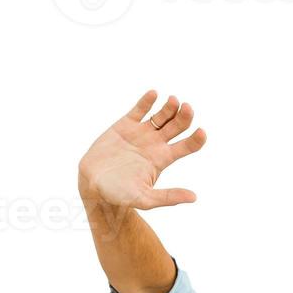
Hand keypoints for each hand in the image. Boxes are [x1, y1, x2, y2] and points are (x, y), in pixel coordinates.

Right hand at [78, 91, 206, 210]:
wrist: (92, 184)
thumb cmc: (118, 194)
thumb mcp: (144, 199)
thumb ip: (168, 197)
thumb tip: (194, 197)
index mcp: (163, 158)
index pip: (188, 145)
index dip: (197, 138)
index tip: (201, 132)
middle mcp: (155, 143)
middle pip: (178, 125)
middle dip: (185, 116)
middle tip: (187, 108)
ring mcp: (141, 132)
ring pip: (162, 114)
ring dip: (170, 106)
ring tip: (173, 101)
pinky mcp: (125, 124)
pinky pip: (140, 108)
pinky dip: (148, 100)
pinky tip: (153, 94)